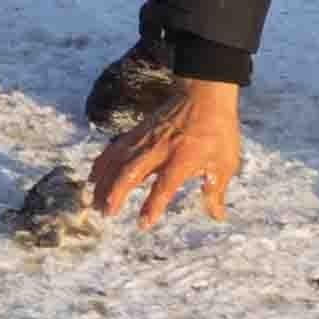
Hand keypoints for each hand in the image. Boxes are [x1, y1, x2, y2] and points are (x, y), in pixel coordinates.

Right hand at [90, 74, 245, 229]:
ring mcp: (145, 140)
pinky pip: (114, 149)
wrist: (203, 94)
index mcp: (182, 160)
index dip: (152, 205)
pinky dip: (102, 163)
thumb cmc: (217, 130)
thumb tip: (217, 216)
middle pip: (130, 173)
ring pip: (118, 162)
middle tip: (107, 213)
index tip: (143, 223)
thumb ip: (215, 191)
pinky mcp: (137, 132)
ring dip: (104, 182)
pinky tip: (93, 177)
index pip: (163, 186)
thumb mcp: (225, 163)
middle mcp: (159, 151)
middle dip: (115, 194)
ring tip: (94, 201)